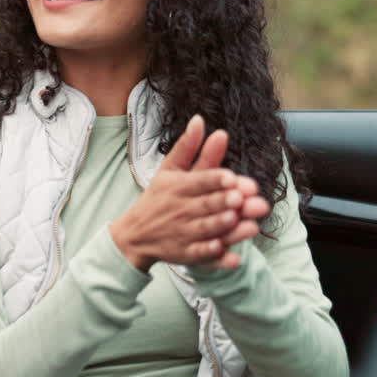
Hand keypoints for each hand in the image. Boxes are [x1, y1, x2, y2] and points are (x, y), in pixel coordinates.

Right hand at [109, 115, 267, 272]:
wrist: (134, 235)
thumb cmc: (158, 198)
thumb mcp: (169, 170)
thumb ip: (188, 148)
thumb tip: (200, 119)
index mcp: (177, 187)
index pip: (198, 181)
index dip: (215, 179)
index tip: (232, 177)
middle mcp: (180, 210)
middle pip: (205, 205)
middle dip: (223, 202)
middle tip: (242, 198)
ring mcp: (182, 234)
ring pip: (206, 230)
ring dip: (223, 226)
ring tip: (242, 221)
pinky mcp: (186, 255)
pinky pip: (201, 256)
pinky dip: (215, 257)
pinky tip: (231, 255)